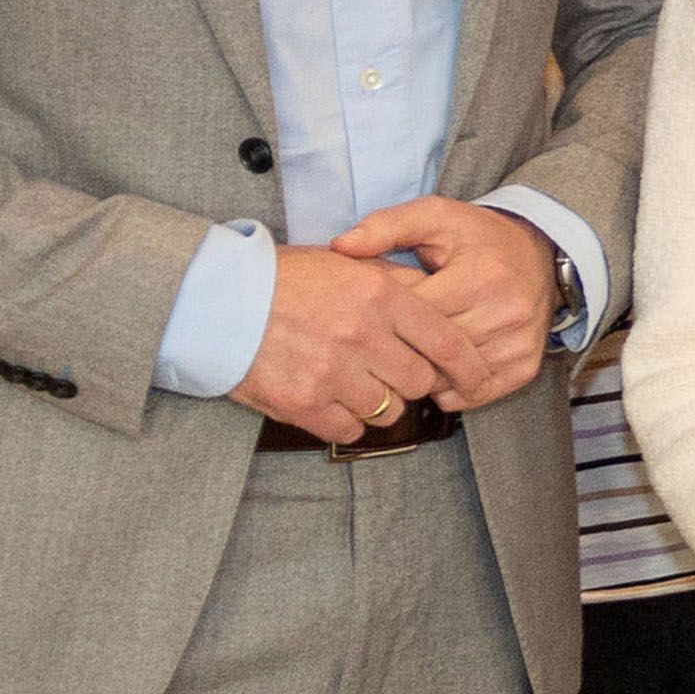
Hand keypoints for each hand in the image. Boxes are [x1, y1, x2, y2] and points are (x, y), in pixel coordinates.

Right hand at [236, 247, 470, 441]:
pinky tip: (332, 401)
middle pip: (420, 381)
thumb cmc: (285, 278)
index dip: (470, 367)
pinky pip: (350, 430)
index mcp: (380, 296)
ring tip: (357, 383)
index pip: (448, 342)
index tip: (478, 380)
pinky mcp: (303, 403)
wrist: (216, 299)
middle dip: (414, 381)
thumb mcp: (347, 264)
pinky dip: (347, 421)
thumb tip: (438, 305)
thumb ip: (396, 284)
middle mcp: (362, 336)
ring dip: (380, 402)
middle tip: (393, 372)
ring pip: (389, 410)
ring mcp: (332, 373)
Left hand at [332, 197, 562, 407]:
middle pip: (433, 350)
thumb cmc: (479, 236)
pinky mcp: (526, 364)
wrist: (541, 253)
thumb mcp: (434, 216)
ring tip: (407, 355)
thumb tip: (340, 246)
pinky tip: (438, 370)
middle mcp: (507, 313)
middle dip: (401, 347)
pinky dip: (452, 389)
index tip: (374, 309)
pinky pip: (478, 393)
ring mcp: (519, 342)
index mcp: (481, 276)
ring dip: (424, 372)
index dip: (387, 315)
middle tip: (382, 339)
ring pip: (452, 377)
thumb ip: (385, 227)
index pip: (417, 314)